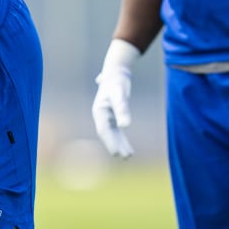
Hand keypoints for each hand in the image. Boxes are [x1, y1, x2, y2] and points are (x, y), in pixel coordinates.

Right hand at [91, 39, 140, 157]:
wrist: (116, 72)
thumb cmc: (117, 82)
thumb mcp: (120, 94)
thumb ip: (122, 109)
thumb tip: (125, 126)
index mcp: (99, 111)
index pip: (104, 131)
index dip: (110, 142)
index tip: (116, 153)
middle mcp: (101, 115)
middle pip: (108, 134)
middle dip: (116, 145)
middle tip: (124, 157)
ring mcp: (106, 116)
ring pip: (113, 134)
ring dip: (120, 144)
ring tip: (129, 155)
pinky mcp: (113, 115)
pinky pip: (117, 130)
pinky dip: (122, 139)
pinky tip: (128, 147)